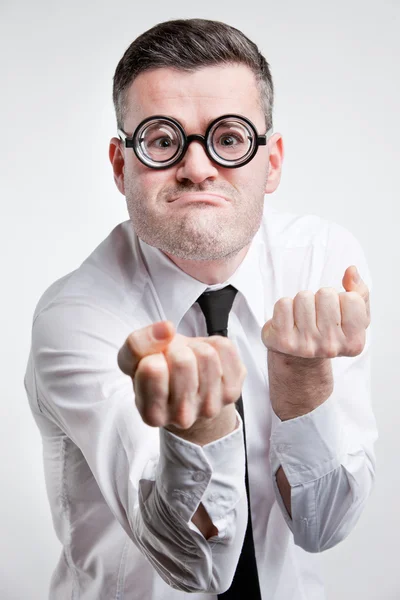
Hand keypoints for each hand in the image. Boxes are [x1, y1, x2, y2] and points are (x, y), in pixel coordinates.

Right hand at [117, 321, 246, 433]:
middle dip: (175, 349)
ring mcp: (211, 406)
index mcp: (152, 414)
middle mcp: (182, 417)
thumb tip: (167, 328)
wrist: (189, 391)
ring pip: (206, 354)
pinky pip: (226, 349)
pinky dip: (214, 343)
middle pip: (183, 361)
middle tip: (173, 358)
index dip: (152, 353)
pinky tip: (206, 360)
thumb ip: (136, 344)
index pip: (152, 369)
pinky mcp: (232, 391)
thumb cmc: (159, 375)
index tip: (154, 361)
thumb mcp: (133, 362)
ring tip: (190, 358)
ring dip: (195, 347)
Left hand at [261, 265, 370, 358]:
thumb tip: (351, 270)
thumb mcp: (353, 316)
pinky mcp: (283, 340)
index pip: (352, 298)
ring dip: (302, 301)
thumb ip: (360, 292)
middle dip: (320, 298)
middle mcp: (331, 347)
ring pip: (304, 296)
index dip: (342, 298)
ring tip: (302, 317)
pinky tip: (288, 320)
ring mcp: (306, 345)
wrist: (298, 357)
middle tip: (317, 315)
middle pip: (326, 294)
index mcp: (354, 342)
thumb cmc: (329, 330)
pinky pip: (283, 304)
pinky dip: (284, 306)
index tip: (336, 313)